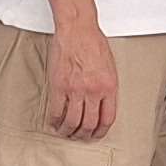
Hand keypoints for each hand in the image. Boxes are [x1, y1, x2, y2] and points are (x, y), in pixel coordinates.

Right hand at [48, 20, 119, 140]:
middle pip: (89, 124)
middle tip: (79, 137)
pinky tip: (55, 123)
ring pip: (72, 121)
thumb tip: (103, 105)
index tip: (96, 134)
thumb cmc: (93, 43)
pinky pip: (57, 111)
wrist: (78, 28)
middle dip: (84, 135)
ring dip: (68, 131)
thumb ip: (107, 87)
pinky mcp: (59, 85)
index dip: (101, 131)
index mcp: (109, 86)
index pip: (107, 118)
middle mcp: (94, 90)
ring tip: (66, 133)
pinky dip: (55, 121)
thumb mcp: (110, 66)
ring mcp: (76, 89)